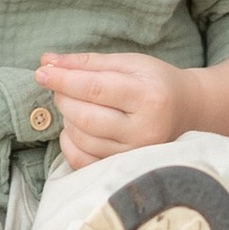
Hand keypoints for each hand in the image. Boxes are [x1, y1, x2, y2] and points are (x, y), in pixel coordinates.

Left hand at [36, 51, 184, 170]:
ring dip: (67, 118)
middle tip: (60, 86)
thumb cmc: (155, 82)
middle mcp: (145, 130)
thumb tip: (46, 60)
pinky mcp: (125, 168)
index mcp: (148, 96)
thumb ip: (88, 62)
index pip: (95, 89)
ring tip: (74, 104)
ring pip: (82, 139)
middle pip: (86, 117)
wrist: (187, 112)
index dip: (63, 80)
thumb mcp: (129, 63)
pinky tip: (75, 127)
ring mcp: (135, 154)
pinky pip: (83, 161)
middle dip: (63, 98)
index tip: (41, 72)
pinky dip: (70, 143)